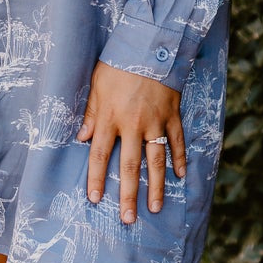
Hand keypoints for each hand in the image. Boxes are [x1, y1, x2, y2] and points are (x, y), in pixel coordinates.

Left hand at [77, 60, 185, 223]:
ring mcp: (156, 121)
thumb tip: (81, 137)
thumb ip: (90, 113)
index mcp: (110, 118)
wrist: (150, 44)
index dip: (96, 178)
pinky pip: (177, 141)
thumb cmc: (118, 64)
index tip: (96, 199)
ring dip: (155, 186)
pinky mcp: (172, 114)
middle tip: (129, 219)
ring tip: (155, 207)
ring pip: (155, 160)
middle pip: (129, 166)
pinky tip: (180, 176)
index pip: (100, 155)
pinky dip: (180, 158)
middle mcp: (133, 124)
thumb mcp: (96, 85)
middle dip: (128, 194)